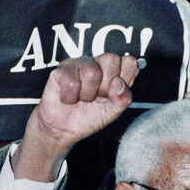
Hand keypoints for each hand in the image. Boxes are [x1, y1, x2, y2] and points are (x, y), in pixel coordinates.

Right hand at [14, 54, 137, 181]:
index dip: (124, 79)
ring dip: (86, 95)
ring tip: (81, 99)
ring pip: (92, 73)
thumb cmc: (88, 117)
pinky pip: (72, 82)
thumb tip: (118, 83)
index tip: (113, 94)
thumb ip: (123, 99)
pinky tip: (68, 99)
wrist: (63, 130)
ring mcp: (78, 64)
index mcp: (113, 71)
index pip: (129, 62)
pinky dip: (70, 98)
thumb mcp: (113, 112)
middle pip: (111, 59)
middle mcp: (97, 63)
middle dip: (105, 87)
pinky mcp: (60, 71)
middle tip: (96, 98)